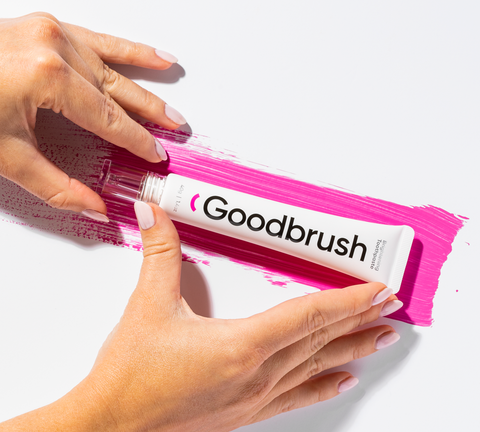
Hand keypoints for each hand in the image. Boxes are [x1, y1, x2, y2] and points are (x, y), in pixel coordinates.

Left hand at [0, 12, 185, 220]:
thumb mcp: (7, 157)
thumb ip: (58, 187)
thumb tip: (95, 209)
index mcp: (50, 78)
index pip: (109, 119)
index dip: (136, 140)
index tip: (156, 154)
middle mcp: (57, 47)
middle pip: (119, 90)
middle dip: (151, 113)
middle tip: (175, 130)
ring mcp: (53, 32)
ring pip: (114, 65)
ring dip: (146, 84)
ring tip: (172, 99)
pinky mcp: (47, 26)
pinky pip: (99, 38)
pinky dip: (129, 49)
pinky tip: (154, 56)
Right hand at [0, 203, 401, 430]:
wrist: (110, 425)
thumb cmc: (131, 373)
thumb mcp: (147, 305)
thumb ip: (159, 251)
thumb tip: (153, 211)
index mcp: (241, 345)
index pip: (308, 315)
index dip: (346, 300)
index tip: (376, 290)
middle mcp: (257, 374)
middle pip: (321, 340)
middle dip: (359, 320)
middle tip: (390, 306)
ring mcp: (253, 397)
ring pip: (316, 368)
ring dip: (351, 349)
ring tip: (381, 339)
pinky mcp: (244, 411)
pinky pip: (297, 396)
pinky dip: (324, 385)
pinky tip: (344, 380)